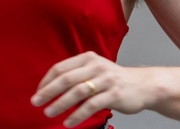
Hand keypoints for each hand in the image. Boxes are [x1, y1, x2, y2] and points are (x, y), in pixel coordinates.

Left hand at [30, 52, 148, 126]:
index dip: (46, 81)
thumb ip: (76, 75)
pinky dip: (78, 115)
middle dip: (48, 92)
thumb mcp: (95, 70)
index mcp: (87, 58)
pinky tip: (69, 122)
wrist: (143, 85)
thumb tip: (50, 88)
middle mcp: (95, 66)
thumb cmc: (113, 79)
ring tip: (49, 113)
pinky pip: (91, 105)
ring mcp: (105, 80)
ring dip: (60, 104)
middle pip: (66, 79)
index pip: (60, 68)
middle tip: (35, 103)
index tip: (37, 93)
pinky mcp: (114, 94)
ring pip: (77, 92)